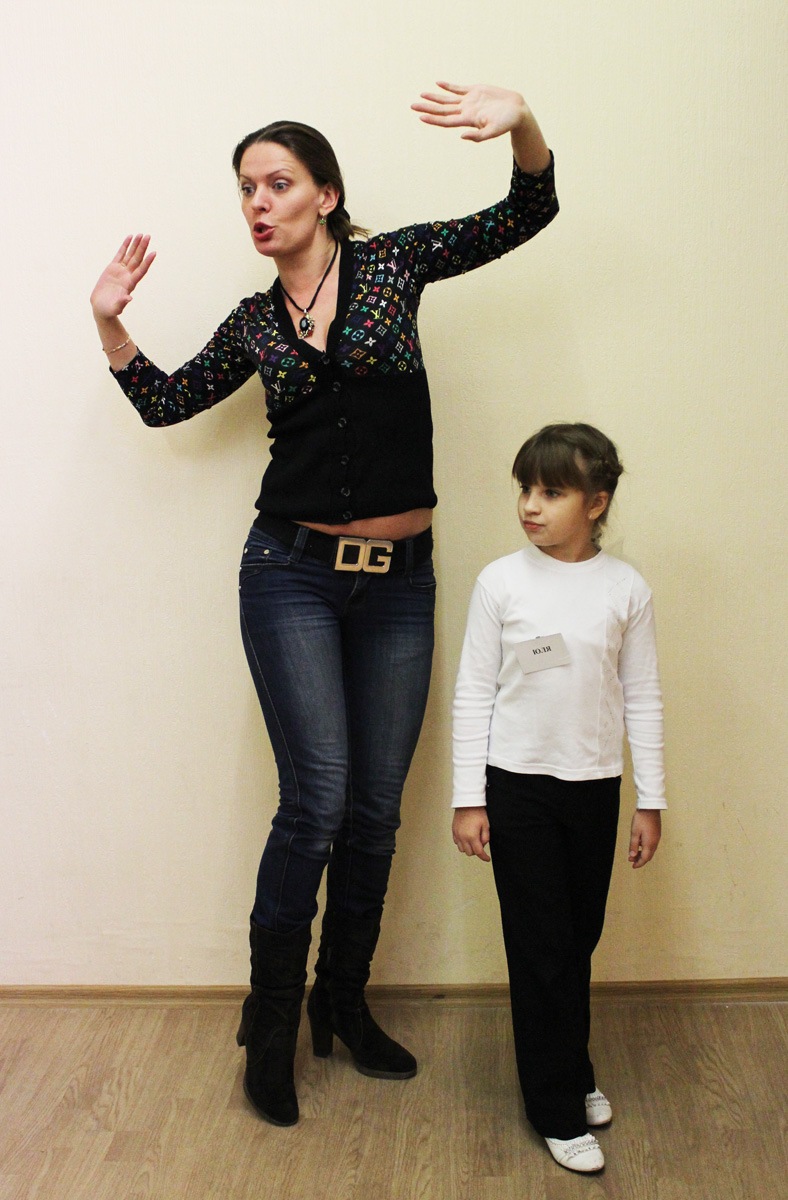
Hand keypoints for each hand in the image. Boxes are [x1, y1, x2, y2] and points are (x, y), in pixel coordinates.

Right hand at [90, 234, 155, 319]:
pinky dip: (125, 246)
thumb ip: (122, 303)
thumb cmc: (108, 310)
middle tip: (148, 236)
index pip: (141, 271)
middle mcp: (128, 276)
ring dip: (136, 245)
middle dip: (142, 248)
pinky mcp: (112, 268)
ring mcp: (121, 271)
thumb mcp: (115, 308)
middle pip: (137, 259)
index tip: (154, 252)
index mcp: (130, 284)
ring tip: (141, 234)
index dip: (147, 262)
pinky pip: (120, 254)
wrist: (101, 307)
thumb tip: (129, 298)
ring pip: (130, 255)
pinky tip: (129, 237)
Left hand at [412, 81, 528, 143]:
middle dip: (427, 107)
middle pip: (442, 109)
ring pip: (448, 99)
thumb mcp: (494, 131)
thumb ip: (479, 136)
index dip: (433, 118)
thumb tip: (462, 136)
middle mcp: (466, 111)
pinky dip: (448, 86)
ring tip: (421, 95)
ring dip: (434, 97)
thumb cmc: (507, 123)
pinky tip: (438, 83)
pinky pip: (458, 88)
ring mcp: (469, 101)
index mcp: (468, 120)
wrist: (517, 111)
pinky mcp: (475, 91)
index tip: (420, 116)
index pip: (446, 120)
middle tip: (412, 105)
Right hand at [452, 806, 490, 861]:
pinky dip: (462, 843)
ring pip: (462, 849)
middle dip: (476, 851)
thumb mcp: (486, 825)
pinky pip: (457, 842)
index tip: (487, 858)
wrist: (467, 803)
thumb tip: (483, 845)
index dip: (484, 857)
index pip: (478, 852)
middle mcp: (463, 837)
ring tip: (473, 841)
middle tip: (480, 845)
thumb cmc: (477, 812)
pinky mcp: (453, 831)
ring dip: (468, 848)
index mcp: (472, 836)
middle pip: (469, 853)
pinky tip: (466, 838)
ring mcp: (457, 834)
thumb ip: (485, 838)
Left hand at [628, 810, 661, 868]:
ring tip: (634, 853)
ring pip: (651, 850)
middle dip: (640, 860)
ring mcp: (657, 838)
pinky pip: (652, 845)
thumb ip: (634, 845)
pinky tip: (640, 844)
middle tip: (631, 861)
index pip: (645, 858)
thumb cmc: (641, 819)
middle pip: (649, 856)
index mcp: (650, 843)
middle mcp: (655, 842)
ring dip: (643, 854)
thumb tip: (632, 856)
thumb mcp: (634, 832)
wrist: (650, 808)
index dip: (639, 863)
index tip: (633, 866)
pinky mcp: (657, 833)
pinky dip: (646, 848)